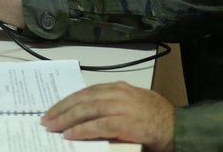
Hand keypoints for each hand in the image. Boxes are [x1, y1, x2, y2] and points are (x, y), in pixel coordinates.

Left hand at [41, 82, 174, 151]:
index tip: (54, 108)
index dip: (68, 100)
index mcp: (118, 87)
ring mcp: (121, 107)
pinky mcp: (124, 123)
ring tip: (53, 126)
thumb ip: (111, 106)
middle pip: (83, 99)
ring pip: (87, 110)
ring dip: (67, 119)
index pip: (86, 91)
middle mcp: (118, 93)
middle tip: (46, 118)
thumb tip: (86, 115)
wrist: (176, 126)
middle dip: (62, 109)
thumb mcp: (131, 104)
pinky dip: (82, 130)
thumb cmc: (155, 118)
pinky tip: (70, 135)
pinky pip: (98, 126)